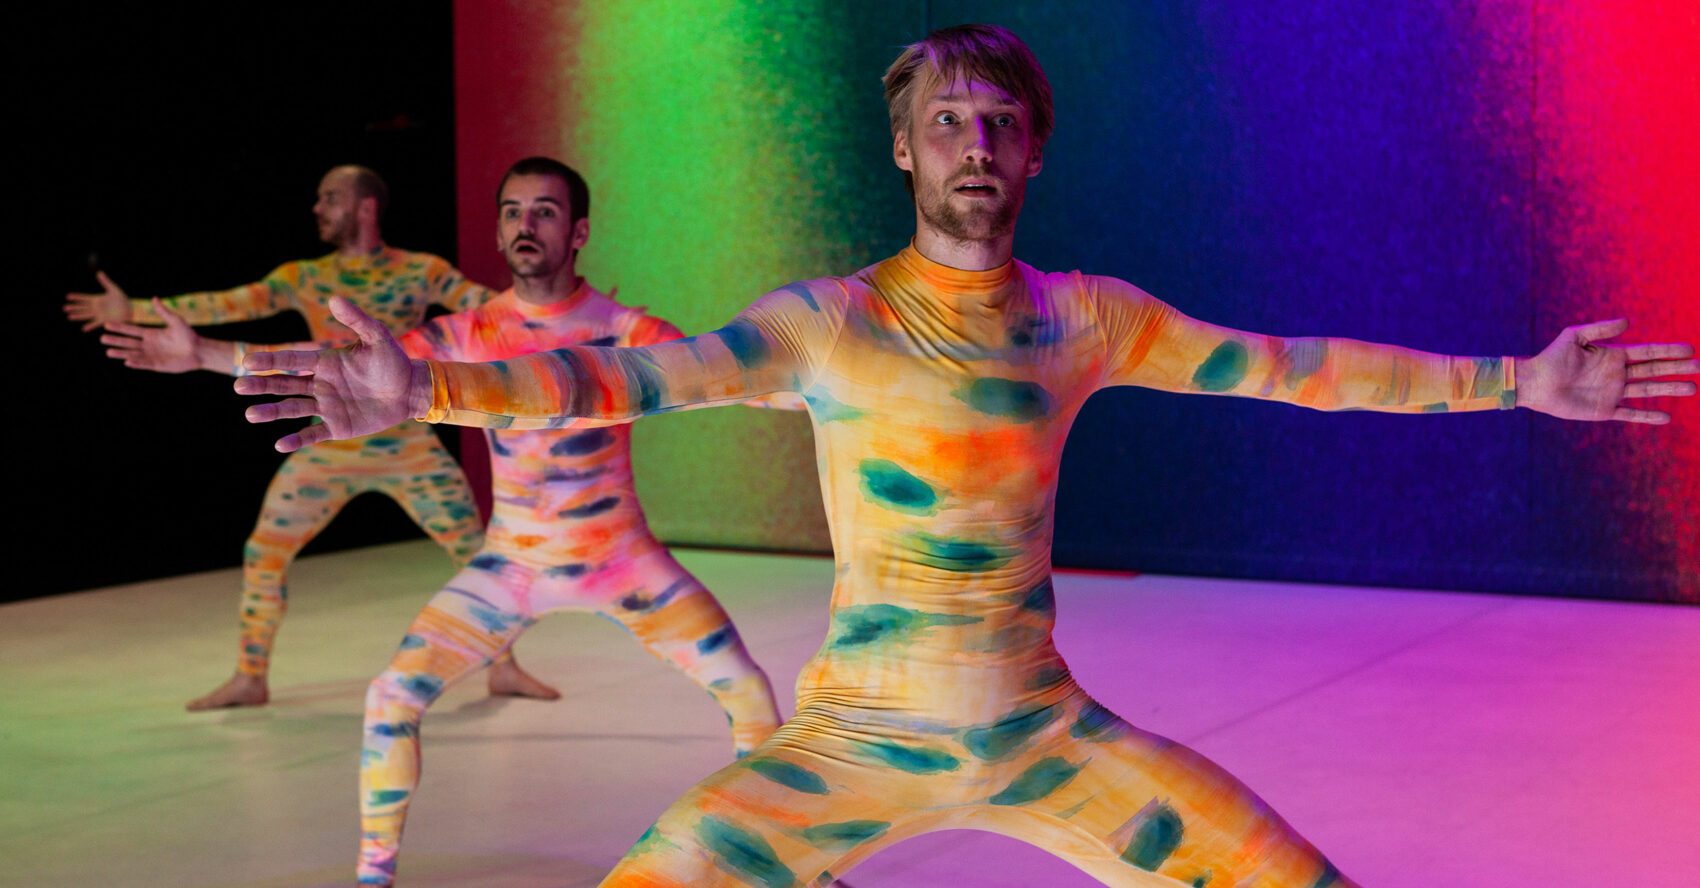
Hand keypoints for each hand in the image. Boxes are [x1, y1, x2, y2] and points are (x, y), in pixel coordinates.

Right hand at [65, 270, 130, 331]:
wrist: (130, 309)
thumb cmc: (122, 299)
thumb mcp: (113, 289)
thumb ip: (105, 282)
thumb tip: (99, 272)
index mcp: (97, 299)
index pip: (84, 298)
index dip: (76, 297)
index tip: (67, 296)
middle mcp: (96, 307)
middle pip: (82, 307)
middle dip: (74, 307)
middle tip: (64, 308)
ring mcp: (99, 314)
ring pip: (85, 315)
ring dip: (78, 316)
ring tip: (69, 316)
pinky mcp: (104, 321)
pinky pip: (95, 324)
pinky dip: (89, 326)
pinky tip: (83, 328)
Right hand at [100, 299, 200, 372]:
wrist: (199, 350)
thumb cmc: (188, 335)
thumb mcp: (176, 321)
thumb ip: (164, 312)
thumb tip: (154, 298)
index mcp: (151, 334)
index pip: (131, 330)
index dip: (120, 328)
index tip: (107, 324)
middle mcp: (149, 345)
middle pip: (128, 342)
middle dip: (115, 340)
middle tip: (101, 338)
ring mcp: (152, 355)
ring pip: (133, 354)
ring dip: (121, 353)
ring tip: (108, 352)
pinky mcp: (157, 365)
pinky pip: (144, 364)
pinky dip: (136, 363)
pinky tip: (126, 362)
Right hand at [234, 296, 427, 451]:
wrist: (409, 389)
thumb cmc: (392, 360)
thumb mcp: (376, 337)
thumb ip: (356, 320)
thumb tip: (334, 298)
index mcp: (324, 363)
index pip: (291, 361)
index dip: (270, 361)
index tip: (247, 361)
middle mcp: (320, 384)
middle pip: (284, 385)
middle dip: (261, 386)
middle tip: (238, 386)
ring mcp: (327, 406)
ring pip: (293, 409)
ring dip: (271, 412)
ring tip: (250, 415)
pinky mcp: (338, 426)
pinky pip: (313, 433)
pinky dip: (296, 439)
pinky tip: (279, 444)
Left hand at [1517, 319, 1697, 422]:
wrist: (1535, 383)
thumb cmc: (1552, 357)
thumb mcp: (1575, 337)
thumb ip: (1600, 329)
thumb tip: (1628, 322)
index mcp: (1613, 355)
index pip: (1647, 352)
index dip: (1668, 350)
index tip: (1690, 349)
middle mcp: (1617, 374)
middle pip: (1654, 370)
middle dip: (1677, 368)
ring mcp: (1612, 392)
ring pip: (1648, 391)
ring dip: (1670, 389)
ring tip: (1692, 388)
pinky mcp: (1604, 410)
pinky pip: (1631, 414)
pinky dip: (1647, 416)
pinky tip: (1666, 416)